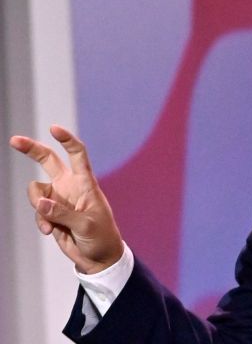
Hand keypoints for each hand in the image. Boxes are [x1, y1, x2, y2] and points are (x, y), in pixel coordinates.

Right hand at [8, 125, 122, 273]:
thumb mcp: (86, 226)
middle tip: (14, 140)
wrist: (98, 257)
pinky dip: (40, 221)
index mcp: (86, 184)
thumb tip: (40, 202)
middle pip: (48, 161)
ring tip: (51, 224)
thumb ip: (62, 214)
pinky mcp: (50, 212)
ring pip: (35, 190)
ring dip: (37, 206)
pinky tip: (50, 232)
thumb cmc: (101, 238)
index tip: (54, 129)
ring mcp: (59, 198)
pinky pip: (37, 211)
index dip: (67, 140)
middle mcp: (70, 186)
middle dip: (32, 149)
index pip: (78, 155)